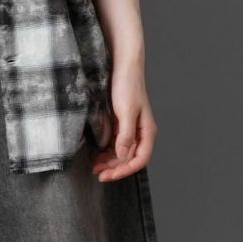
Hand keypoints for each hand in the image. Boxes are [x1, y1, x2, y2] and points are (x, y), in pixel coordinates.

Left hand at [89, 67, 156, 181]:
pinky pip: (115, 144)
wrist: (123, 66)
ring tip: (94, 167)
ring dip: (110, 162)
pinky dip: (106, 152)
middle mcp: (140, 132)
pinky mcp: (120, 124)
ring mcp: (130, 129)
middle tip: (98, 174)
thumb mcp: (126, 111)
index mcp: (147, 131)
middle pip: (130, 158)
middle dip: (115, 168)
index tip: (109, 175)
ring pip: (121, 153)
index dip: (125, 170)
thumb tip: (123, 156)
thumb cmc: (127, 85)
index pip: (140, 159)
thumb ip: (126, 135)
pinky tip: (96, 155)